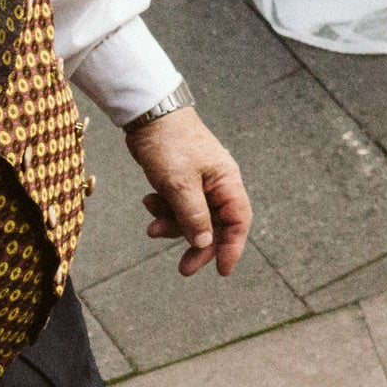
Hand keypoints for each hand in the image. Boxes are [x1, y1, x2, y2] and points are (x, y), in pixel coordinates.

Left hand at [124, 105, 249, 277]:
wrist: (149, 116)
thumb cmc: (170, 145)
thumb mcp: (179, 184)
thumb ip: (194, 216)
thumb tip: (205, 244)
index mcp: (226, 182)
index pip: (238, 221)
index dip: (232, 247)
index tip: (222, 270)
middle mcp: (217, 184)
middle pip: (216, 225)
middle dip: (198, 246)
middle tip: (183, 269)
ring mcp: (199, 183)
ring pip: (193, 218)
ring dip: (172, 227)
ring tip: (150, 227)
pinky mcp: (181, 181)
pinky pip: (177, 206)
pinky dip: (163, 211)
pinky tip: (148, 202)